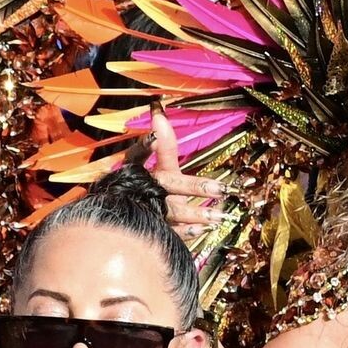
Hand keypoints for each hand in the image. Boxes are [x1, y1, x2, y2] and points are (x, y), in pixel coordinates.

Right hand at [148, 108, 222, 237]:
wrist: (128, 224)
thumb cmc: (148, 189)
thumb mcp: (158, 166)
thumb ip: (164, 145)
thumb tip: (159, 115)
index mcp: (137, 171)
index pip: (139, 154)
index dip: (146, 146)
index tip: (154, 135)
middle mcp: (141, 189)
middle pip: (166, 185)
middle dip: (193, 186)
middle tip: (219, 189)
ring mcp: (147, 211)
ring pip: (171, 211)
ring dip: (195, 214)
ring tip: (218, 216)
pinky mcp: (153, 229)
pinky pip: (170, 232)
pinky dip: (187, 231)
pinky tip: (203, 230)